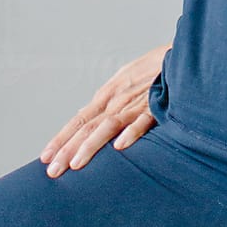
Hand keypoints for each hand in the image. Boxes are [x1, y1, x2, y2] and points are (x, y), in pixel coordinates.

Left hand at [38, 42, 169, 177]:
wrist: (180, 55)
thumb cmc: (153, 69)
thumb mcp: (125, 79)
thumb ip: (110, 100)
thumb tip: (90, 117)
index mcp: (109, 94)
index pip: (79, 120)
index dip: (61, 138)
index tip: (45, 158)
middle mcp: (117, 99)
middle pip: (88, 126)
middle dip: (67, 149)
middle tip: (52, 172)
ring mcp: (136, 102)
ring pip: (109, 126)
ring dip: (91, 146)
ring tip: (76, 165)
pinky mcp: (157, 104)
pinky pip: (143, 120)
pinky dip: (132, 132)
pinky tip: (120, 147)